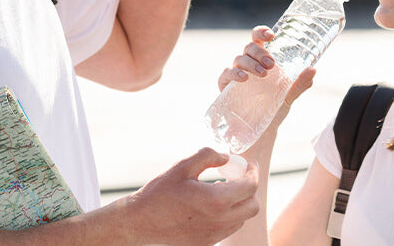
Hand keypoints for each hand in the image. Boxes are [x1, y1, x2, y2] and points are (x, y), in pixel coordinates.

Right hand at [126, 147, 260, 245]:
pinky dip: (228, 215)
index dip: (253, 172)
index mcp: (216, 200)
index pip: (250, 186)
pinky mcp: (207, 242)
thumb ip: (208, 156)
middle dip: (250, 189)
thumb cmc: (159, 192)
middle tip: (239, 177)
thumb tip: (226, 156)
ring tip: (223, 190)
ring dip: (240, 203)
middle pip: (253, 206)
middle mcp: (220, 221)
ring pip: (242, 219)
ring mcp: (214, 235)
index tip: (249, 165)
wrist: (140, 221)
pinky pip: (228, 228)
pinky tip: (212, 205)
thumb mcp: (182, 167)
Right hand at [217, 26, 316, 140]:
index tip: (271, 35)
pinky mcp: (225, 85)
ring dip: (251, 63)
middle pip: (249, 47)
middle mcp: (248, 63)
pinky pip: (226, 73)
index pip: (258, 39)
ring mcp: (235, 73)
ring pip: (239, 58)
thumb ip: (300, 83)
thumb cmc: (274, 107)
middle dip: (260, 52)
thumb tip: (313, 69)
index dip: (261, 32)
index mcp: (261, 60)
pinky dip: (234, 73)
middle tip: (271, 64)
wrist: (261, 130)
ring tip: (263, 74)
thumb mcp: (289, 95)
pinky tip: (244, 78)